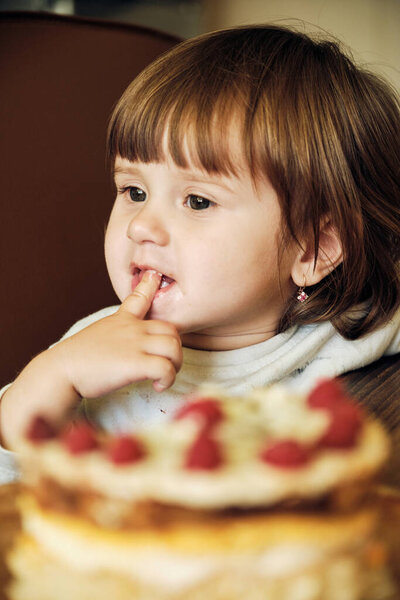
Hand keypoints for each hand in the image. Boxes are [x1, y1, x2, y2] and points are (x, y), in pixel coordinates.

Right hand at [0, 271, 181, 446]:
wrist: (61, 370)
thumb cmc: (75, 360)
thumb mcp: (96, 336)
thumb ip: (113, 336)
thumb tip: (119, 350)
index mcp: (121, 320)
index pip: (139, 298)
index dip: (150, 286)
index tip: (155, 276)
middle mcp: (132, 328)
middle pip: (171, 329)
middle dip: (175, 349)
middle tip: (166, 365)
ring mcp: (135, 343)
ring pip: (174, 347)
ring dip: (175, 364)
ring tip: (164, 377)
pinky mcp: (136, 363)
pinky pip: (166, 368)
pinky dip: (168, 379)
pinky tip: (157, 385)